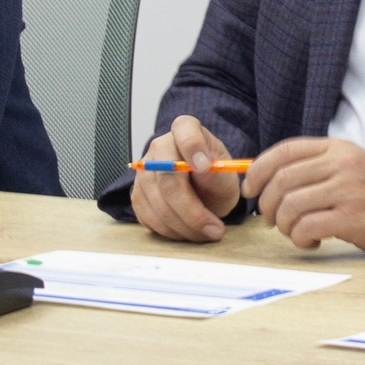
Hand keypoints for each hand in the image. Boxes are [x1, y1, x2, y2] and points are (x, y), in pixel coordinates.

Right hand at [130, 116, 243, 241]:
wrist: (204, 194)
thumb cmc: (217, 180)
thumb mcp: (226, 175)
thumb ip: (216, 172)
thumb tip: (203, 167)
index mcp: (186, 130)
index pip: (184, 130)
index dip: (193, 146)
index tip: (205, 166)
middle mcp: (160, 146)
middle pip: (167, 178)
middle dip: (192, 210)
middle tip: (215, 229)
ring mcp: (144, 171)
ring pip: (157, 203)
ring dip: (184, 226)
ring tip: (207, 234)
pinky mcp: (137, 195)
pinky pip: (149, 217)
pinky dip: (171, 231)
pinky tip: (189, 232)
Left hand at [244, 138, 364, 254]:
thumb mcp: (350, 165)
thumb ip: (316, 167)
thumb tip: (268, 181)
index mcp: (337, 149)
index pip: (285, 151)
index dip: (259, 170)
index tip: (250, 188)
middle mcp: (341, 165)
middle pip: (282, 180)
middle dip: (266, 204)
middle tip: (270, 219)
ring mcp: (348, 190)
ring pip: (291, 205)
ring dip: (283, 225)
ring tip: (294, 232)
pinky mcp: (352, 218)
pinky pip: (307, 227)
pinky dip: (300, 239)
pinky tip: (311, 242)